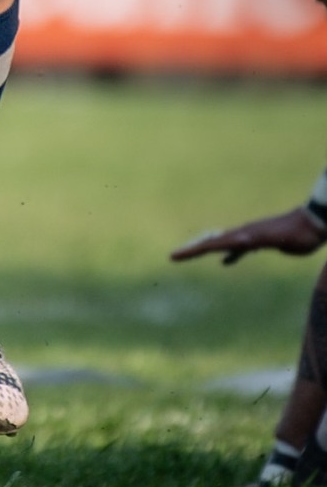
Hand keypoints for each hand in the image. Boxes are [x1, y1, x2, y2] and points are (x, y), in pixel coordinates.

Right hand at [171, 208, 326, 264]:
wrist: (314, 223)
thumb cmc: (298, 234)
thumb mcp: (276, 238)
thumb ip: (257, 239)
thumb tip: (239, 240)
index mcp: (243, 236)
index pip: (212, 244)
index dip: (193, 251)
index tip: (174, 256)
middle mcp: (243, 235)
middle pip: (212, 242)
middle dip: (193, 249)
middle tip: (174, 255)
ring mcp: (250, 236)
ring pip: (223, 244)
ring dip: (207, 250)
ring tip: (192, 254)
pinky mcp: (260, 240)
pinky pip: (238, 249)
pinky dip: (229, 255)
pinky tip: (225, 263)